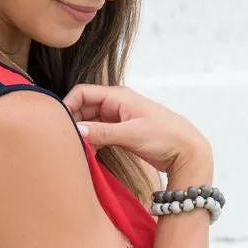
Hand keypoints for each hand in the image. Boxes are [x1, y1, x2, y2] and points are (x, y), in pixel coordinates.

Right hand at [62, 83, 209, 174]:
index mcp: (118, 96)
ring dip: (82, 134)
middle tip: (66, 140)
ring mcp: (117, 118)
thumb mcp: (131, 134)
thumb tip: (76, 131)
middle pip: (83, 108)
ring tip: (76, 149)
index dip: (68, 105)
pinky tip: (88, 154)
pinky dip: (91, 142)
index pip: (82, 93)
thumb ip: (102, 132)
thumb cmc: (165, 136)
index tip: (60, 124)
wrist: (187, 150)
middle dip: (73, 122)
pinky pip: (98, 133)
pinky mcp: (120, 132)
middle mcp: (115, 104)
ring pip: (89, 122)